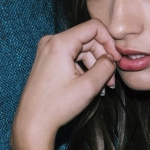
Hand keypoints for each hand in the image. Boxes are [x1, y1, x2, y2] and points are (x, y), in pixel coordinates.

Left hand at [12, 19, 121, 147]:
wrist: (33, 122)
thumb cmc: (56, 106)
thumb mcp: (89, 86)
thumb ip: (106, 67)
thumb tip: (112, 58)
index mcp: (60, 43)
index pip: (94, 27)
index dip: (109, 41)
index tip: (116, 60)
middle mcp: (52, 42)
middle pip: (89, 39)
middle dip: (103, 57)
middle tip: (111, 79)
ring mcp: (48, 50)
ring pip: (82, 49)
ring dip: (95, 65)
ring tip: (103, 86)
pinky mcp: (48, 60)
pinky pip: (73, 56)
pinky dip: (84, 68)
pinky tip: (90, 85)